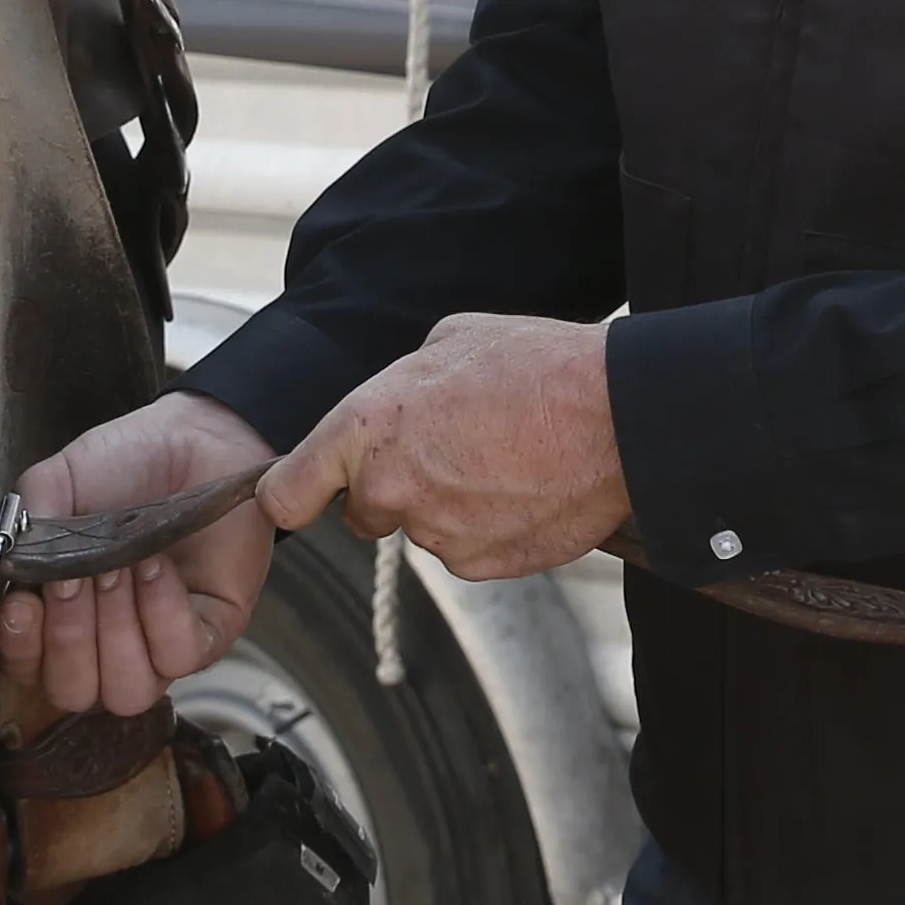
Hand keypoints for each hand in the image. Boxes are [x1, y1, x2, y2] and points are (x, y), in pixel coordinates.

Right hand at [0, 389, 279, 718]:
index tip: (20, 604)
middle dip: (68, 638)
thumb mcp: (53, 488)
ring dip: (115, 628)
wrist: (195, 437)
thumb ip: (14, 540)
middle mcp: (104, 643)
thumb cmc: (121, 464)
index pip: (25, 668)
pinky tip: (157, 566)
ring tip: (121, 567)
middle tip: (75, 578)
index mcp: (56, 616)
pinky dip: (162, 612)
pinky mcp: (208, 638)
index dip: (19, 647)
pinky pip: (179, 658)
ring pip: (125, 691)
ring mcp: (156, 646)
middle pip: (73, 692)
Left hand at [264, 313, 631, 579]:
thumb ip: (405, 381)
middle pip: (363, 513)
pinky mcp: (481, 564)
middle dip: (395, 490)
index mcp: (366, 427)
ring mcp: (436, 534)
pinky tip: (525, 487)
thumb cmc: (539, 368)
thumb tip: (401, 402)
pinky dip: (489, 527)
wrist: (618, 419)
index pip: (286, 492)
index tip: (306, 491)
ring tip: (504, 459)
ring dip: (450, 504)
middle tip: (451, 451)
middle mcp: (389, 488)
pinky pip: (469, 550)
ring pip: (424, 529)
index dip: (295, 492)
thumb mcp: (453, 340)